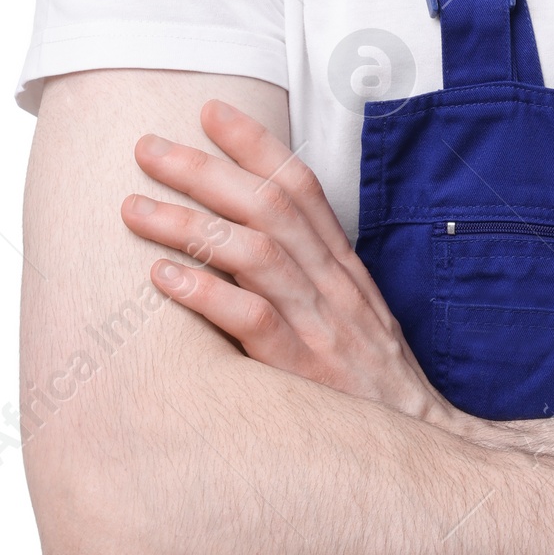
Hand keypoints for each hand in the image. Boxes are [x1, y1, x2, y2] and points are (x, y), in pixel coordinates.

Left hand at [123, 100, 461, 428]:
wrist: (419, 443)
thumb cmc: (370, 384)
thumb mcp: (352, 315)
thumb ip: (309, 276)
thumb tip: (248, 239)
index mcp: (343, 266)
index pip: (300, 185)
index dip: (255, 143)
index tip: (210, 111)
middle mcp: (333, 284)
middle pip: (268, 206)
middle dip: (204, 169)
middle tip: (148, 147)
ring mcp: (321, 324)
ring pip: (254, 251)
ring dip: (189, 223)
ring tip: (134, 208)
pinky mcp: (304, 369)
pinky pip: (252, 319)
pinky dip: (206, 293)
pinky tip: (164, 277)